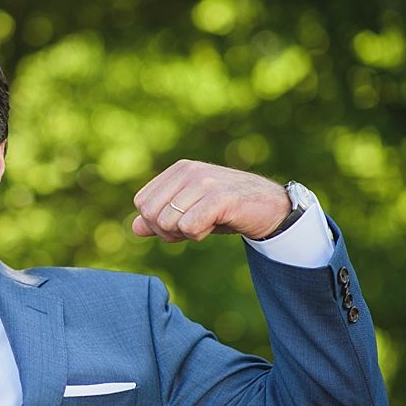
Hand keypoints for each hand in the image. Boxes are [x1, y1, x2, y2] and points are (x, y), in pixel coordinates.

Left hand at [132, 160, 289, 241]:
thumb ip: (161, 218)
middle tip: (192, 228)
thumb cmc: (227, 210)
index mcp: (178, 170)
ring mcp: (205, 182)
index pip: (142, 203)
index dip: (154, 222)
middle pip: (151, 214)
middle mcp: (188, 171)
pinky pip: (190, 226)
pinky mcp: (221, 197)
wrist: (271, 208)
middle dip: (167, 232)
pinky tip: (216, 224)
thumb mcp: (189, 212)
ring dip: (186, 234)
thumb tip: (135, 228)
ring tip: (207, 224)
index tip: (178, 224)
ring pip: (169, 222)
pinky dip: (199, 234)